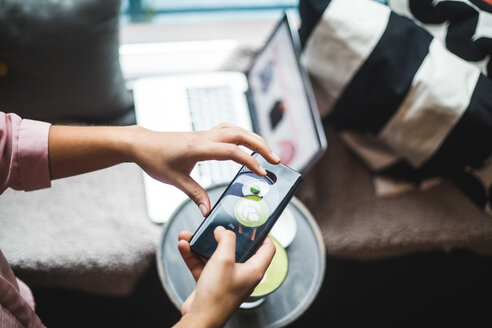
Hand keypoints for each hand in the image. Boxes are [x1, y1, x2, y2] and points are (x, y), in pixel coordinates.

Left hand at [130, 123, 279, 214]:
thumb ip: (195, 194)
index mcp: (199, 148)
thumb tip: (208, 211)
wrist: (142, 143)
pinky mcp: (204, 134)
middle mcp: (205, 137)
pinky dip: (242, 135)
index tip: (262, 173)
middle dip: (261, 146)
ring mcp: (205, 133)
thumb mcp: (175, 180)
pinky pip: (228, 130)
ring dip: (254, 138)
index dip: (250, 161)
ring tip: (267, 152)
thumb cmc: (155, 160)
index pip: (232, 151)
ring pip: (236, 129)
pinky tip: (247, 144)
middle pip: (240, 135)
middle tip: (276, 160)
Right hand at [174, 227, 275, 327]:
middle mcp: (242, 274)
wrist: (200, 319)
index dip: (262, 234)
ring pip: (215, 255)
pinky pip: (203, 264)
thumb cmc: (217, 296)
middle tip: (218, 225)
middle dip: (223, 236)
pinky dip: (194, 255)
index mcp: (254, 270)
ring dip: (202, 244)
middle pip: (237, 249)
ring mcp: (226, 278)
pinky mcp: (211, 282)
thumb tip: (223, 230)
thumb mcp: (224, 260)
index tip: (253, 224)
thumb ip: (226, 239)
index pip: (267, 248)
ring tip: (191, 235)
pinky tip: (184, 246)